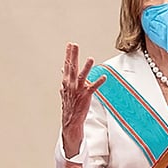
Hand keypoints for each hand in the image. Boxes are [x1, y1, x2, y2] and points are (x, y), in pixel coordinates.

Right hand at [60, 42, 105, 156]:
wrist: (70, 122)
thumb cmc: (70, 106)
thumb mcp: (66, 91)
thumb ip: (66, 79)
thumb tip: (62, 70)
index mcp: (66, 83)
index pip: (67, 66)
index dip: (69, 55)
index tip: (70, 44)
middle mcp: (70, 85)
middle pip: (71, 68)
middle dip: (73, 56)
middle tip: (74, 45)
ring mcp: (78, 91)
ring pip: (81, 77)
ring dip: (86, 68)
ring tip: (91, 59)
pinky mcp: (85, 97)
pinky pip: (92, 88)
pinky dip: (98, 82)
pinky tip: (104, 77)